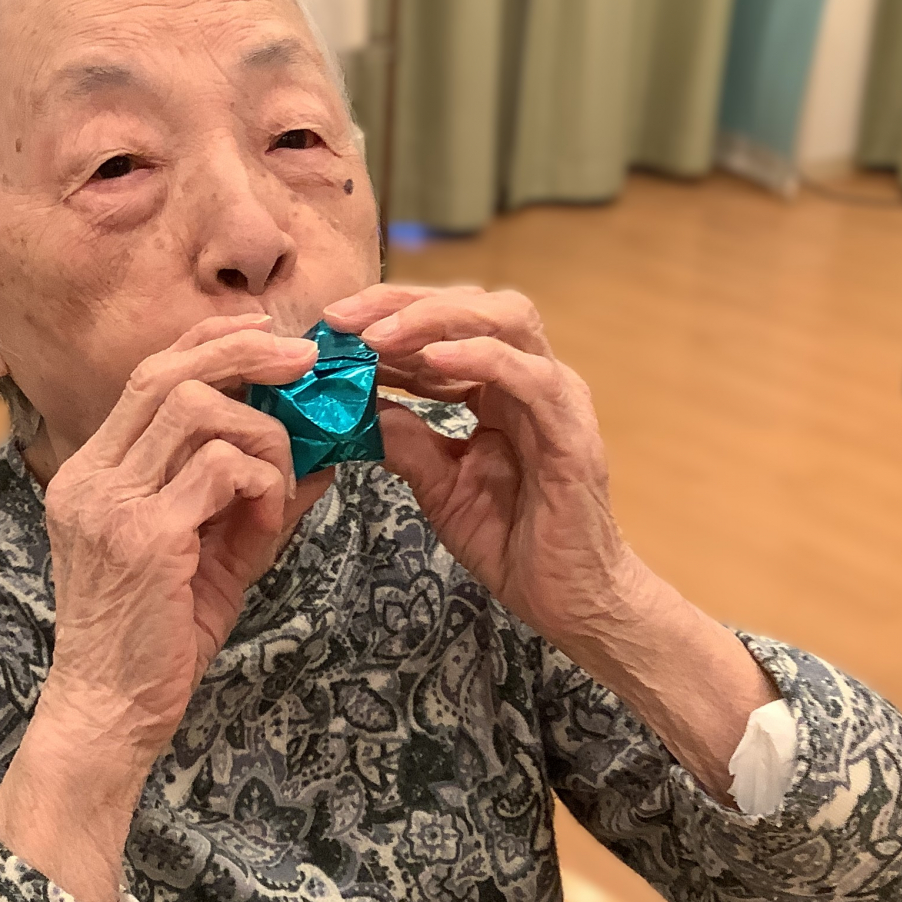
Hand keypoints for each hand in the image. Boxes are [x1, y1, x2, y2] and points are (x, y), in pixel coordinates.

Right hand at [0, 315, 325, 901]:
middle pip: (168, 370)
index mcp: (94, 472)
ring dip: (262, 432)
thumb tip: (322, 455)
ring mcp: (110, 502)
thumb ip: (256, 501)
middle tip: (308, 361)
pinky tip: (267, 520)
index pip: (150, 373)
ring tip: (282, 480)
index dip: (213, 342)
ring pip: (199, 409)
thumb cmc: (156, 642)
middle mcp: (91, 475)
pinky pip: (221, 469)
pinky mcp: (143, 535)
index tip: (272, 338)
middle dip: (247, 351)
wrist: (111, 715)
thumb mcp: (213, 557)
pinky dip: (262, 482)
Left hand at [324, 285, 776, 796]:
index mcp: (500, 388)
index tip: (329, 326)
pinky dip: (480, 358)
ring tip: (376, 334)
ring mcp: (556, 400)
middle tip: (341, 318)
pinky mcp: (571, 433)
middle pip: (474, 304)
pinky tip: (431, 360)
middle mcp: (532, 380)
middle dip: (403, 301)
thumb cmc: (514, 543)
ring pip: (506, 320)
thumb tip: (357, 406)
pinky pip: (529, 377)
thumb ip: (406, 442)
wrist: (569, 600)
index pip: (446, 326)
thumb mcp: (440, 487)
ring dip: (435, 319)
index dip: (387, 316)